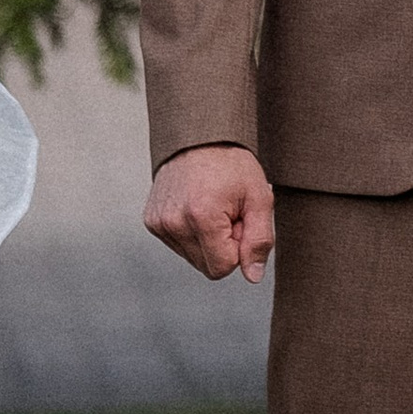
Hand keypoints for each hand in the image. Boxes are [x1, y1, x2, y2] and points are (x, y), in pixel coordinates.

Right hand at [145, 145, 275, 285]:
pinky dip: (192, 233)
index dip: (239, 247)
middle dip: (224, 245)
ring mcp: (159, 223)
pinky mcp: (151, 221)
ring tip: (214, 208)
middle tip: (229, 213)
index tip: (240, 220)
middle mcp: (174, 222)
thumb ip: (260, 239)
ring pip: (193, 258)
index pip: (223, 268)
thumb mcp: (259, 197)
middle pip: (207, 266)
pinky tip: (198, 208)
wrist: (199, 137)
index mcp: (202, 217)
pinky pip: (178, 245)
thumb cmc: (232, 164)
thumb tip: (252, 276)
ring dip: (208, 240)